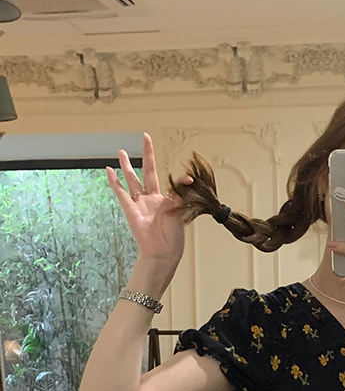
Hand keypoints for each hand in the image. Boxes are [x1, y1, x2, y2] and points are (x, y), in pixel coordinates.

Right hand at [106, 132, 190, 275]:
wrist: (162, 253)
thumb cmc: (173, 237)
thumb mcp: (181, 212)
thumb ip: (181, 194)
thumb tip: (189, 179)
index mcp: (166, 200)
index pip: (171, 182)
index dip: (180, 180)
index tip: (189, 178)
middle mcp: (152, 199)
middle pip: (149, 171)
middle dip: (147, 154)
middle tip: (145, 138)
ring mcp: (140, 203)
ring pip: (133, 180)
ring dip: (127, 165)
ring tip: (121, 152)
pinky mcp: (130, 210)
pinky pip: (121, 193)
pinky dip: (114, 182)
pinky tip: (109, 170)